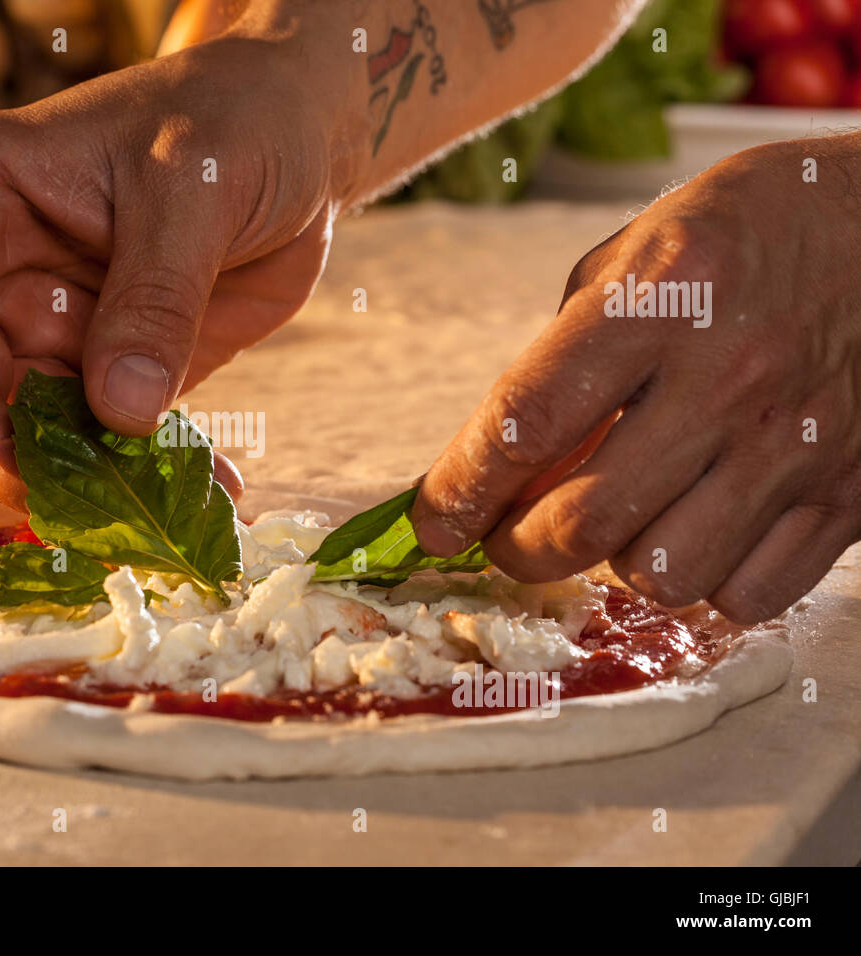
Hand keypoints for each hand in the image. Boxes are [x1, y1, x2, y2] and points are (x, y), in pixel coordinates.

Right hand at [0, 36, 339, 504]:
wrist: (301, 135)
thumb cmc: (236, 121)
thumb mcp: (194, 191)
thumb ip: (154, 299)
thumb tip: (120, 413)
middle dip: (5, 453)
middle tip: (70, 510)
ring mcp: (53, 320)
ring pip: (32, 423)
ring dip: (82, 478)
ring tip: (145, 520)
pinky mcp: (112, 362)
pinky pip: (110, 433)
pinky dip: (148, 471)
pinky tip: (205, 496)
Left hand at [412, 135, 860, 622]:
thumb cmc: (763, 224)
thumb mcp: (644, 247)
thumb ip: (568, 350)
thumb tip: (506, 457)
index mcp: (667, 297)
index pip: (526, 421)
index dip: (459, 488)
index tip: (432, 520)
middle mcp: (732, 378)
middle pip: (583, 523)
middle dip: (516, 549)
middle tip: (503, 538)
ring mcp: (798, 445)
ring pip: (662, 575)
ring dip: (612, 566)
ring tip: (612, 526)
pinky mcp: (855, 495)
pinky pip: (749, 594)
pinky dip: (702, 584)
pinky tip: (692, 536)